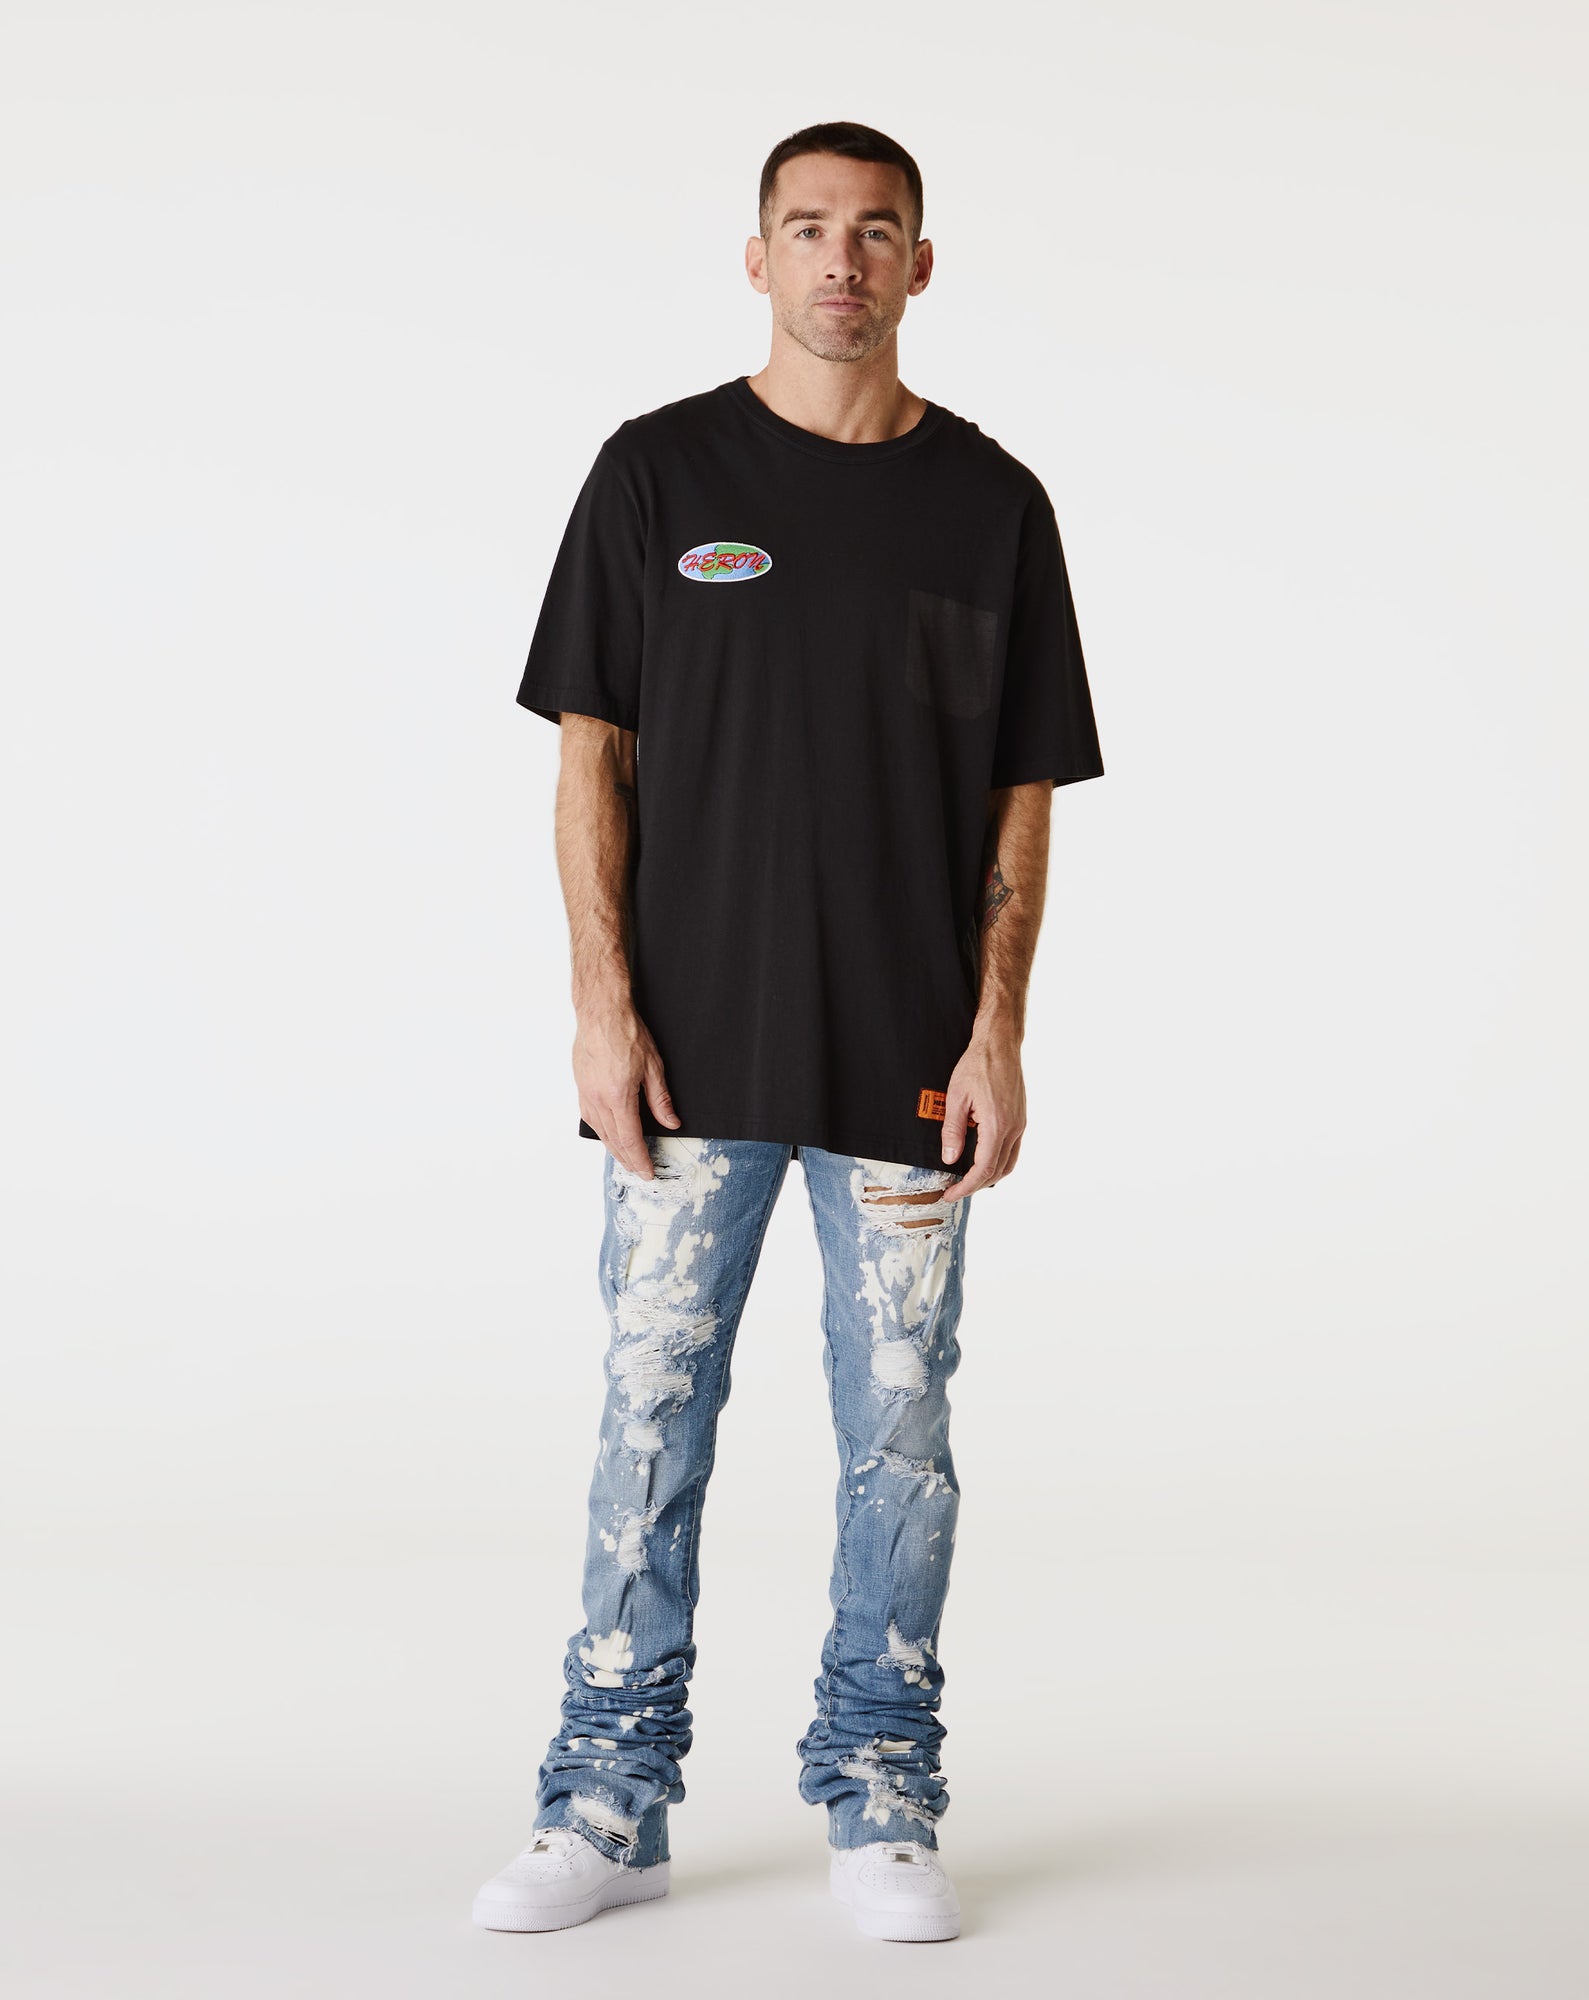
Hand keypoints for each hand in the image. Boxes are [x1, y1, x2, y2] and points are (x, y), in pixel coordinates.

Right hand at [573, 997, 681, 1176]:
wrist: (601, 1012)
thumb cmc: (626, 1033)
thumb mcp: (654, 1066)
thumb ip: (661, 1099)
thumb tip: (671, 1122)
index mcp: (618, 1097)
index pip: (631, 1139)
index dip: (641, 1159)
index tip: (648, 1172)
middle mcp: (599, 1099)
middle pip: (614, 1140)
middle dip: (628, 1160)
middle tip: (640, 1171)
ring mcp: (587, 1094)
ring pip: (600, 1132)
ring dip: (613, 1149)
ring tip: (626, 1159)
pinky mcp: (581, 1086)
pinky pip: (590, 1118)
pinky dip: (601, 1132)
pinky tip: (608, 1135)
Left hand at [938, 1024, 1025, 1200]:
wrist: (999, 1043)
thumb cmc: (977, 1065)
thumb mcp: (956, 1098)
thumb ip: (952, 1131)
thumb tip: (949, 1159)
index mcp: (998, 1125)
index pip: (984, 1169)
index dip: (966, 1186)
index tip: (950, 1193)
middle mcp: (1014, 1128)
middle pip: (998, 1171)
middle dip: (977, 1185)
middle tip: (955, 1189)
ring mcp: (1020, 1124)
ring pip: (1008, 1163)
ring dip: (990, 1175)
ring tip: (968, 1178)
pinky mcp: (1021, 1118)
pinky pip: (1012, 1149)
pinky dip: (998, 1160)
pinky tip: (982, 1158)